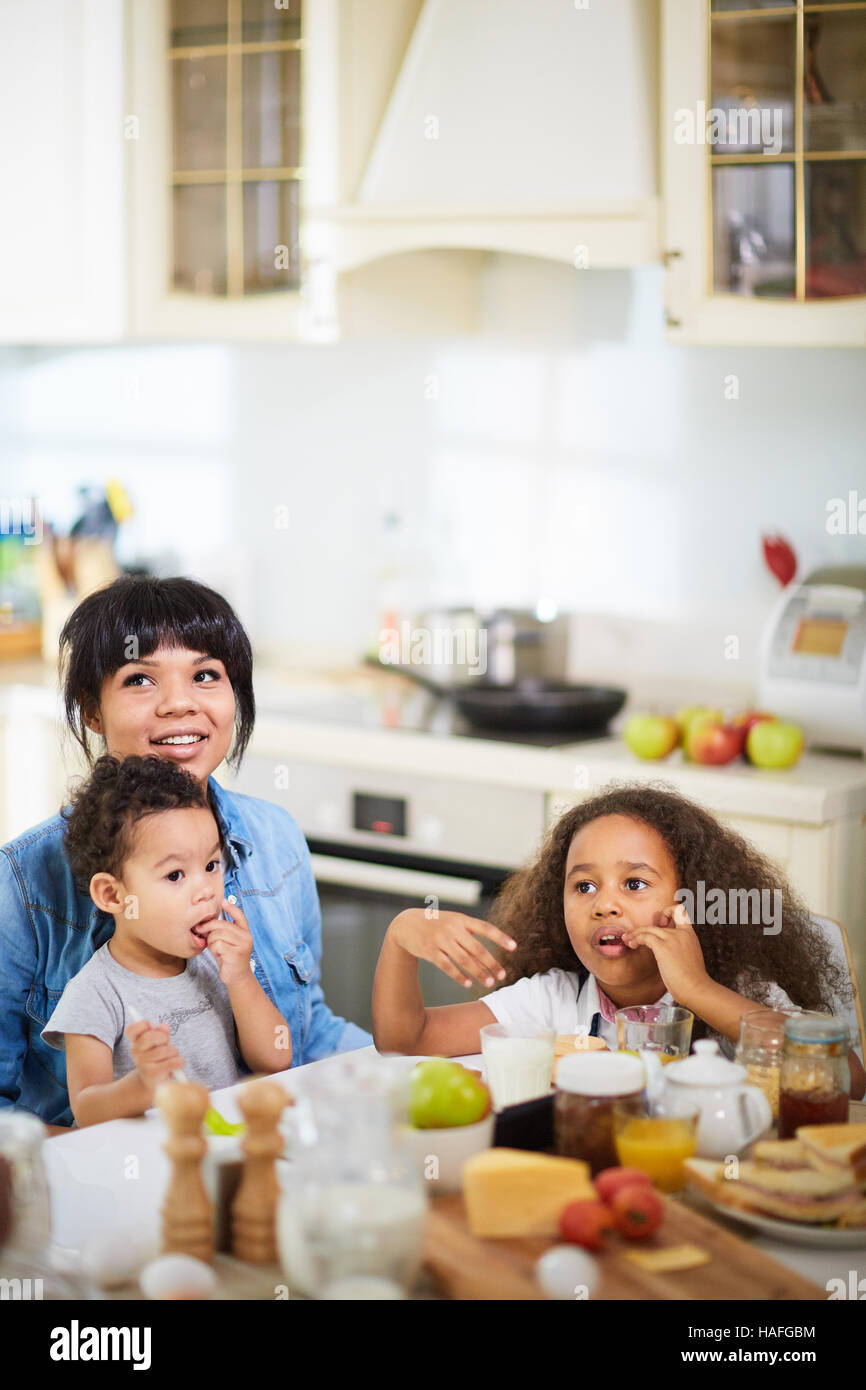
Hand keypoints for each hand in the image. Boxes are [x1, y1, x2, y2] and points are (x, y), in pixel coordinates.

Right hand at [125, 1019, 184, 1100]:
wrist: (155, 1083)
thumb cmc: (159, 1059)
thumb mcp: (160, 1044)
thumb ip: (162, 1033)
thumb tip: (163, 1026)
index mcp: (136, 1043)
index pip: (131, 1030)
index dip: (141, 1025)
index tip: (150, 1025)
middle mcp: (136, 1053)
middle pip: (149, 1037)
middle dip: (163, 1038)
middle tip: (166, 1044)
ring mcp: (142, 1064)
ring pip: (163, 1050)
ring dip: (173, 1052)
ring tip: (172, 1056)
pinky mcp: (152, 1073)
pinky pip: (171, 1062)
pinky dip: (179, 1062)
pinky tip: (179, 1064)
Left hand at [202, 898, 253, 986]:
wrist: (237, 978)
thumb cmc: (230, 959)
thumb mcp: (228, 943)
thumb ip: (222, 932)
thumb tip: (206, 922)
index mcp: (245, 932)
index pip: (240, 916)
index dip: (231, 908)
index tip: (223, 901)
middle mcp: (246, 936)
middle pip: (222, 924)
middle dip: (209, 928)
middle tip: (202, 933)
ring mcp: (242, 945)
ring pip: (217, 934)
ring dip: (211, 942)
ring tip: (215, 949)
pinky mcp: (236, 953)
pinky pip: (217, 945)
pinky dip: (213, 950)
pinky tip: (218, 955)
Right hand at [391, 908, 516, 989]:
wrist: (406, 924)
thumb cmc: (436, 925)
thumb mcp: (452, 922)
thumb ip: (469, 934)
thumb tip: (488, 955)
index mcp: (461, 920)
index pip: (485, 928)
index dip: (500, 937)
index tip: (514, 947)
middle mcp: (452, 929)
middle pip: (476, 948)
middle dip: (491, 963)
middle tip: (502, 975)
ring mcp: (440, 940)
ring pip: (464, 960)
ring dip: (478, 972)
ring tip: (489, 983)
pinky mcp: (430, 951)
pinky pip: (447, 966)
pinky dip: (459, 976)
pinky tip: (468, 984)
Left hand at [621, 902, 710, 1003]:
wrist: (695, 989)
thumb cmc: (692, 980)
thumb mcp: (689, 957)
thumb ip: (680, 948)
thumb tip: (666, 951)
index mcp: (690, 935)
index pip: (680, 911)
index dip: (669, 911)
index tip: (661, 923)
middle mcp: (682, 933)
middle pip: (658, 923)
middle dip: (643, 928)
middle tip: (633, 936)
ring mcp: (673, 939)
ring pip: (648, 929)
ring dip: (634, 934)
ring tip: (627, 940)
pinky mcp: (663, 948)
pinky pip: (645, 937)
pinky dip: (635, 939)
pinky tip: (631, 945)